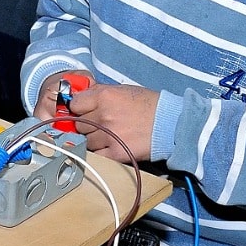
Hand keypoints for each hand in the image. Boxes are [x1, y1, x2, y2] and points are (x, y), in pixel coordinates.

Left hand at [33, 74, 158, 160]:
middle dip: (86, 125)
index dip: (78, 108)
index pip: (74, 104)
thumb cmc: (149, 105)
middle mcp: (103, 115)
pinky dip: (100, 152)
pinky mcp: (115, 153)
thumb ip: (100, 93)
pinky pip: (96, 155)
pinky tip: (109, 147)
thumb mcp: (123, 90)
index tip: (82, 111)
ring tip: (108, 136)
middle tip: (99, 124)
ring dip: (93, 140)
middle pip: (79, 125)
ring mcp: (108, 136)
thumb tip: (80, 98)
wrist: (171, 124)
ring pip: (85, 141)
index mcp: (104, 96)